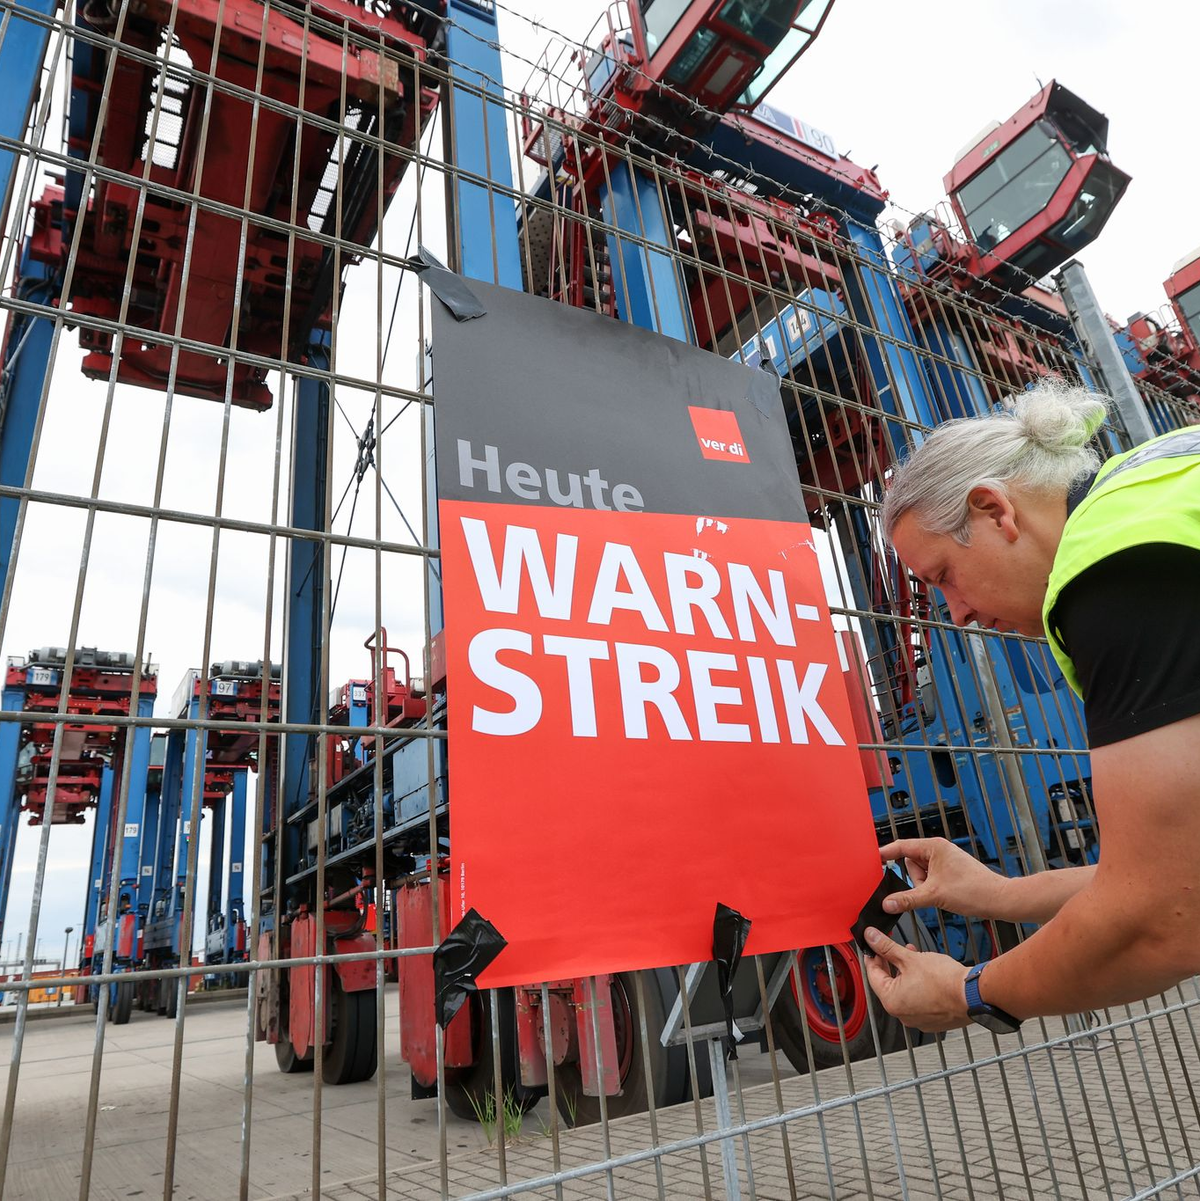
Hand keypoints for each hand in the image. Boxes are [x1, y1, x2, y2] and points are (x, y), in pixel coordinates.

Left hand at [862, 927, 970, 1032]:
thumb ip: (887, 947)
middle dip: (889, 963)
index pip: (873, 975)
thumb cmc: (945, 981)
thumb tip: (871, 938)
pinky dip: (916, 985)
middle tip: (888, 947)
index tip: (872, 946)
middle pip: (888, 984)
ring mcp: (917, 1019)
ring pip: (903, 991)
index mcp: (892, 1001)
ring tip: (910, 954)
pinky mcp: (932, 1019)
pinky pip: (917, 999)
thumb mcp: (910, 958)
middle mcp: (902, 1014)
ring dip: (903, 972)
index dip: (872, 956)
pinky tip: (923, 971)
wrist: (973, 995)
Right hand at [879, 837, 1008, 918]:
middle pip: (910, 863)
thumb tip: (887, 903)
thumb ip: (907, 899)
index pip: (901, 847)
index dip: (886, 854)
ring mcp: (945, 861)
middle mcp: (938, 850)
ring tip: (939, 895)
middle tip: (926, 890)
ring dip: (923, 887)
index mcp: (933, 846)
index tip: (872, 861)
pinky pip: (930, 880)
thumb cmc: (974, 890)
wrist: (999, 900)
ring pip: (920, 874)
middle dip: (914, 880)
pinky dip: (930, 889)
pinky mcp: (949, 872)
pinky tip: (941, 897)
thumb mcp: (934, 896)